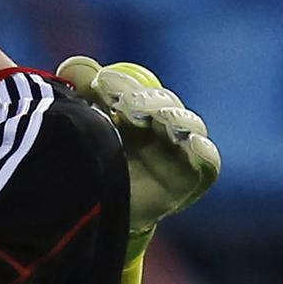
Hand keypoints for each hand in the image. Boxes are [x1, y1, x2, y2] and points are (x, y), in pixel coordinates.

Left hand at [57, 56, 220, 239]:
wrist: (84, 217)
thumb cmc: (83, 165)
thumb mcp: (76, 124)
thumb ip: (79, 92)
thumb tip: (75, 66)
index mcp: (130, 111)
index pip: (133, 89)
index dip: (121, 84)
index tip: (102, 82)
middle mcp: (159, 127)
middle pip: (161, 103)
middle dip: (142, 99)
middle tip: (121, 103)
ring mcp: (178, 152)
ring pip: (185, 124)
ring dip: (168, 117)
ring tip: (147, 118)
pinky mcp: (192, 180)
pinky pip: (207, 160)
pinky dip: (199, 148)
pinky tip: (187, 140)